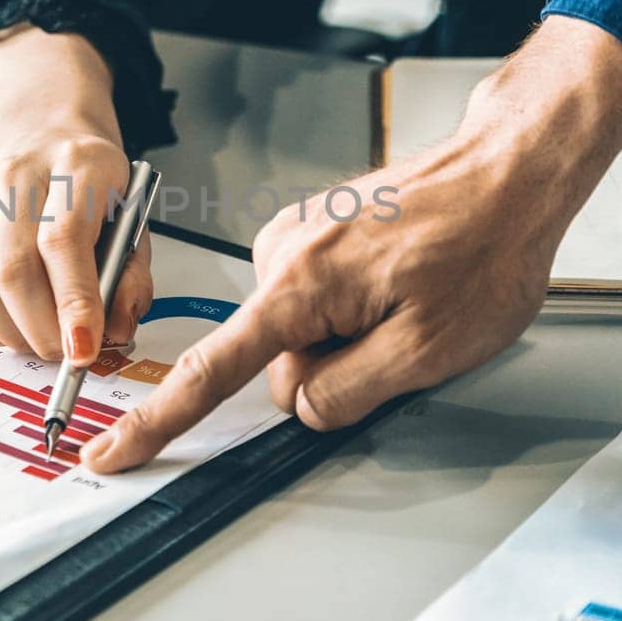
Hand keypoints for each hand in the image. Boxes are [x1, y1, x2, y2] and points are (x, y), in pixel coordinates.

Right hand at [0, 25, 151, 363]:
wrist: (44, 132)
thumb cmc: (96, 187)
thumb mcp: (133, 219)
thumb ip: (132, 277)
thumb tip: (114, 332)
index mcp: (79, 166)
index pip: (65, 238)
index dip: (73, 301)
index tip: (84, 349)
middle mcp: (20, 176)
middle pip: (14, 266)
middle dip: (41, 328)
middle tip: (66, 354)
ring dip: (9, 331)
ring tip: (41, 342)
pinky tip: (11, 329)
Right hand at [82, 16, 621, 471]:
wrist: (509, 169)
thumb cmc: (483, 246)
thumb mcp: (427, 351)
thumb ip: (348, 393)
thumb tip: (300, 407)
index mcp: (299, 285)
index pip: (211, 372)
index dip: (159, 423)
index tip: (112, 452)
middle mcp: (282, 252)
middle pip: (278, 358)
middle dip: (335, 367)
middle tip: (408, 330)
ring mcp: (298, 235)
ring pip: (303, 331)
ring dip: (354, 335)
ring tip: (416, 296)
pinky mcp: (317, 230)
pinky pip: (319, 299)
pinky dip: (358, 307)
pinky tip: (404, 281)